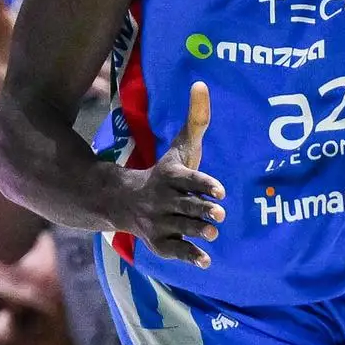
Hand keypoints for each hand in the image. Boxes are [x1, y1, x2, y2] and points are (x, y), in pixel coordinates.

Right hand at [120, 81, 224, 267]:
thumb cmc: (165, 173)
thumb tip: (202, 83)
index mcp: (169, 176)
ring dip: (197, 231)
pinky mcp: (159, 242)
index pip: (189, 180)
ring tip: (212, 232)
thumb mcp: (179, 147)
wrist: (124, 201)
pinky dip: (189, 256)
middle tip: (220, 215)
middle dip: (201, 211)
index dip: (204, 185)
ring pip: (181, 228)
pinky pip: (174, 251)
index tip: (220, 191)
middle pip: (186, 205)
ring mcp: (159, 222)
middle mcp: (162, 200)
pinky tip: (205, 260)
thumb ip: (195, 119)